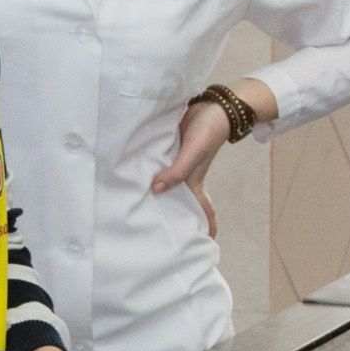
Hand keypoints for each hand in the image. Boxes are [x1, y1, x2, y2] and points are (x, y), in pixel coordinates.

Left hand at [151, 89, 259, 229]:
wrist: (213, 107)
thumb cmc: (209, 131)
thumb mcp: (194, 153)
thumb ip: (177, 171)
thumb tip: (156, 189)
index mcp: (195, 181)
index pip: (202, 209)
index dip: (206, 226)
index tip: (205, 243)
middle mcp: (186, 174)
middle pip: (178, 199)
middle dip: (172, 214)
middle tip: (156, 230)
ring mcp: (177, 162)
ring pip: (166, 181)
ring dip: (157, 190)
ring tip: (138, 205)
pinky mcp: (170, 149)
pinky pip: (159, 164)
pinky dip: (152, 170)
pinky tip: (136, 173)